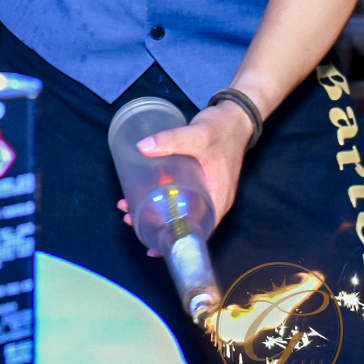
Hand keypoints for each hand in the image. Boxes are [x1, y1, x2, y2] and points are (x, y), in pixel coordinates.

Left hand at [116, 100, 252, 246]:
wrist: (235, 117)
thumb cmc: (222, 130)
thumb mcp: (197, 136)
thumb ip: (171, 140)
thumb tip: (141, 147)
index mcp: (218, 200)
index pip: (197, 233)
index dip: (175, 243)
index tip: (151, 247)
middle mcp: (213, 200)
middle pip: (184, 223)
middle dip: (156, 225)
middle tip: (129, 218)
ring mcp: (206, 191)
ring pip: (179, 209)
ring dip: (155, 211)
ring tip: (128, 205)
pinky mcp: (198, 180)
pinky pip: (179, 196)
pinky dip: (162, 197)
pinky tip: (143, 191)